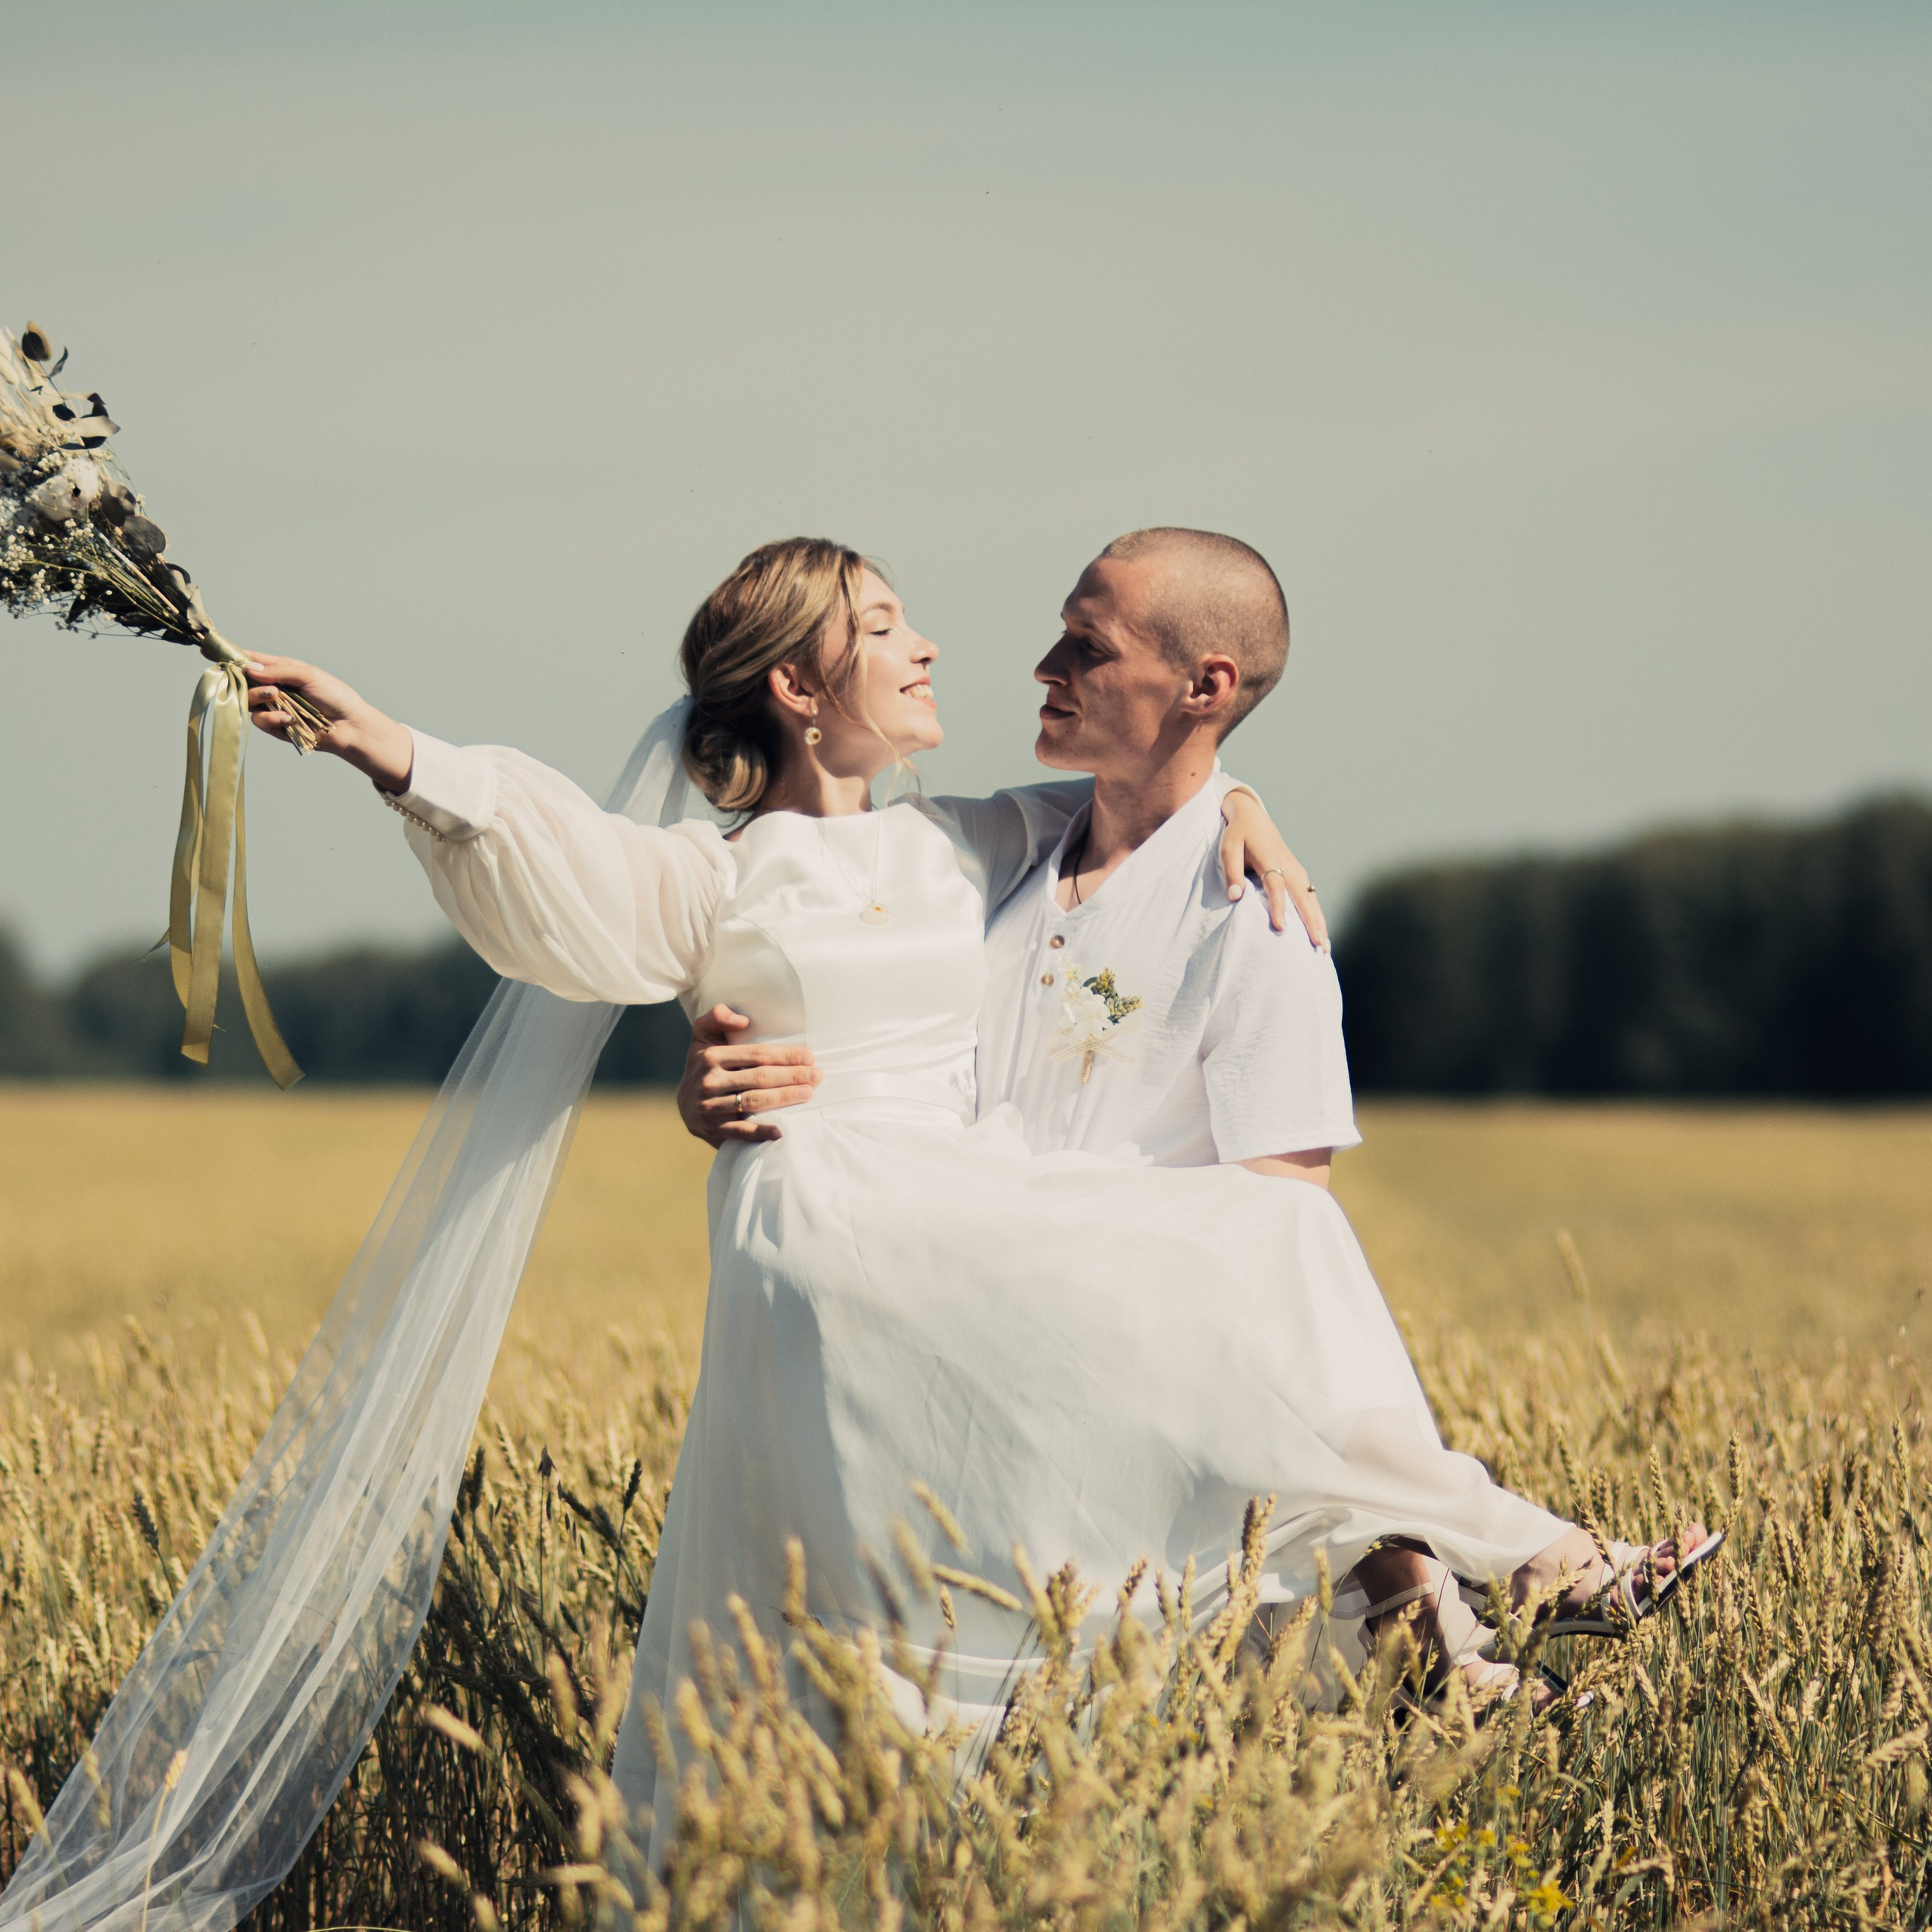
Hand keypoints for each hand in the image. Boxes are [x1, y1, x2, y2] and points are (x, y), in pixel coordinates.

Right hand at [243, 651, 414, 791]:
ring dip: (259, 697)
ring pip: (248, 702)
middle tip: (251, 680)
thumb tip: (249, 668)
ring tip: (276, 697)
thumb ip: (278, 670)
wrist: (351, 726)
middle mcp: (275, 688)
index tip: (210, 652)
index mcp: (282, 670)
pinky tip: (289, 719)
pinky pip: (261, 721)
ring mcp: (275, 708)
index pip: (253, 661)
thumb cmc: (335, 696)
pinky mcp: (278, 727)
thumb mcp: (308, 675)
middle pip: (244, 682)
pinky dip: (272, 718)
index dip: (234, 657)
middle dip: (244, 680)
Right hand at [677, 1003, 821, 1145]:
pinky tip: (782, 1131)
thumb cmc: (704, 1065)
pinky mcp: (713, 1128)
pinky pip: (741, 1130)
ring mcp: (710, 1106)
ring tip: (808, 1094)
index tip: (809, 1057)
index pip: (756, 1054)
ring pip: (754, 1101)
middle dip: (792, 1076)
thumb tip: (742, 1019)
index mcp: (711, 1056)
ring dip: (784, 1098)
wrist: (684, 1104)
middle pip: (759, 1077)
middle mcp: (709, 1081)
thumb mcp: (703, 1037)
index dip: (785, 1056)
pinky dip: (761, 1131)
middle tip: (817, 1076)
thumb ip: (717, 1017)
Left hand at [1218, 789, 1329, 949]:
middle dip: (1311, 923)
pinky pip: (1311, 898)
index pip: (1276, 886)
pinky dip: (1317, 916)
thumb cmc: (1238, 834)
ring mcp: (1297, 871)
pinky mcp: (1299, 875)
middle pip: (1303, 897)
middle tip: (1318, 946)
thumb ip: (1232, 872)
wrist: (1253, 817)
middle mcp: (1289, 866)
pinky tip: (1321, 932)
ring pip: (1311, 900)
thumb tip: (1235, 897)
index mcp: (1270, 858)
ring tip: (1324, 948)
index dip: (1279, 907)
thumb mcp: (1228, 848)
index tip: (1281, 928)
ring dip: (1319, 923)